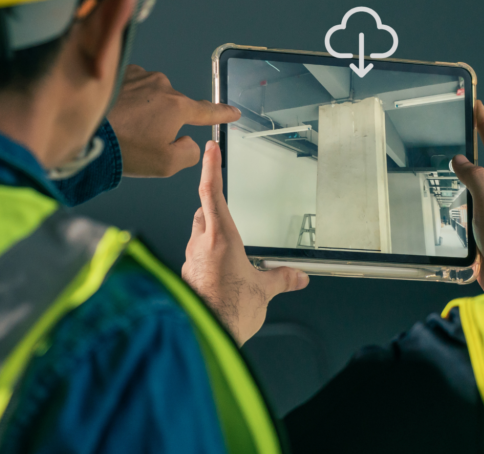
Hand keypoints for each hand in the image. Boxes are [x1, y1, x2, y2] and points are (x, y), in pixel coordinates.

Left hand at [107, 65, 240, 177]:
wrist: (88, 131)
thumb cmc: (124, 149)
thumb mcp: (166, 164)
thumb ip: (189, 153)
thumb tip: (188, 141)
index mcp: (178, 107)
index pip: (207, 111)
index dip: (222, 113)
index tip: (233, 112)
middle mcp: (162, 86)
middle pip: (174, 106)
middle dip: (164, 122)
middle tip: (142, 140)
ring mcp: (141, 77)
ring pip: (153, 96)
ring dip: (145, 109)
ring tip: (125, 127)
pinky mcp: (122, 73)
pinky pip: (134, 87)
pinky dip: (129, 99)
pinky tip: (118, 113)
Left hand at [181, 140, 308, 344]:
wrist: (206, 334)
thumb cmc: (230, 311)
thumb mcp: (263, 292)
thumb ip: (280, 279)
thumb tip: (296, 276)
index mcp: (221, 238)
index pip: (211, 192)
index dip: (210, 167)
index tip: (210, 150)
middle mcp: (201, 245)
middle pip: (201, 212)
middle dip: (210, 206)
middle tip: (220, 204)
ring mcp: (190, 260)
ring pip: (195, 235)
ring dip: (207, 234)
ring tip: (225, 247)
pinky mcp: (187, 276)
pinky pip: (194, 258)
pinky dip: (205, 258)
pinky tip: (217, 272)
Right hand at [451, 100, 483, 292]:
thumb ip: (476, 179)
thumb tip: (460, 160)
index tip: (476, 106)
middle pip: (482, 166)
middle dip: (468, 147)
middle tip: (450, 132)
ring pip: (469, 190)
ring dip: (454, 178)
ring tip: (433, 166)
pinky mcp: (480, 235)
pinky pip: (461, 214)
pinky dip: (448, 206)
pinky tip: (435, 207)